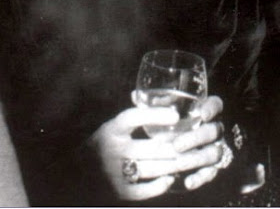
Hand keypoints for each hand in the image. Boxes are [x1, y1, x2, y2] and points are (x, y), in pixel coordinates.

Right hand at [90, 95, 224, 200]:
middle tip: (191, 142)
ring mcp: (115, 173)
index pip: (133, 118)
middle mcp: (112, 151)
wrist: (79, 172)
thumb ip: (137, 114)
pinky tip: (170, 178)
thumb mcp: (114, 126)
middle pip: (151, 147)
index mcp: (111, 130)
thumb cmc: (105, 143)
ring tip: (187, 158)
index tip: (175, 115)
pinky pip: (144, 190)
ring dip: (173, 164)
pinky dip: (160, 185)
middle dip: (175, 146)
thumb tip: (166, 97)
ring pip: (152, 168)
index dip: (155, 115)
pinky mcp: (119, 191)